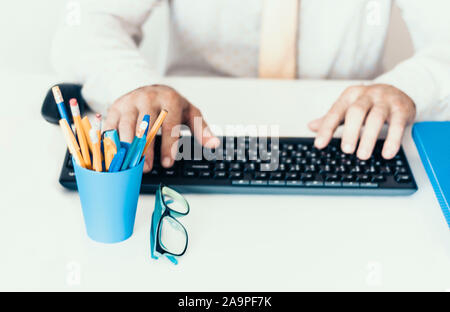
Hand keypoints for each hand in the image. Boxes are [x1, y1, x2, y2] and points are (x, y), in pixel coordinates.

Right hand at [104, 85, 219, 171]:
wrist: (149, 88)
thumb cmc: (171, 105)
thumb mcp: (190, 113)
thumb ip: (202, 129)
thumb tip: (214, 144)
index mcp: (169, 99)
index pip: (169, 124)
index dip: (168, 145)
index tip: (168, 163)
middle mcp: (148, 98)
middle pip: (146, 127)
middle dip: (146, 150)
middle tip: (146, 169)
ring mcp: (130, 102)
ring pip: (126, 127)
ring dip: (128, 149)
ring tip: (130, 166)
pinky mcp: (115, 107)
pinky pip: (111, 126)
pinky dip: (111, 142)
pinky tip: (114, 156)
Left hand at [308, 84, 415, 159]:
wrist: (399, 90)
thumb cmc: (369, 102)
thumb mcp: (348, 107)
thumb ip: (331, 118)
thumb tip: (311, 126)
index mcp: (350, 96)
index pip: (335, 112)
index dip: (326, 129)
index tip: (319, 144)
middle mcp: (366, 96)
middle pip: (356, 112)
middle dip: (351, 132)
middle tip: (347, 150)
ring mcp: (385, 101)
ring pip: (376, 118)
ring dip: (369, 138)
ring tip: (363, 155)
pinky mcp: (401, 108)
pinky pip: (397, 124)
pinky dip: (393, 140)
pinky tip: (387, 153)